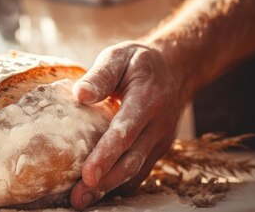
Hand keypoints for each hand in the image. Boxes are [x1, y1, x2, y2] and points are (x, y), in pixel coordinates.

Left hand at [69, 41, 185, 208]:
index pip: (125, 132)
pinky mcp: (157, 149)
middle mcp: (158, 124)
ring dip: (109, 188)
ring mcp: (160, 140)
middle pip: (131, 160)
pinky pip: (140, 171)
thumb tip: (80, 94)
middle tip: (78, 198)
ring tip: (82, 200)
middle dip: (105, 182)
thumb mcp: (119, 56)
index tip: (88, 174)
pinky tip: (98, 192)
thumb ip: (100, 75)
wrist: (175, 68)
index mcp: (148, 99)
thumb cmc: (138, 62)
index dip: (106, 155)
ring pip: (136, 170)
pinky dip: (119, 184)